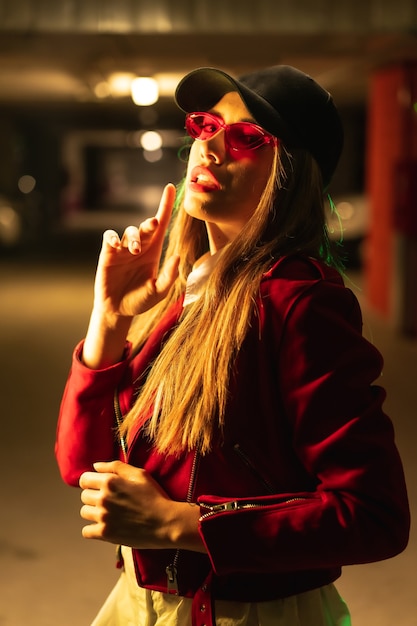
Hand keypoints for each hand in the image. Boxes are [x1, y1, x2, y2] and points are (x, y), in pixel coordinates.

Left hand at [79, 461, 175, 547]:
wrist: (166, 522)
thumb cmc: (154, 496)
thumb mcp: (139, 474)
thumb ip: (115, 466)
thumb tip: (95, 466)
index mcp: (110, 481)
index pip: (84, 479)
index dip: (91, 482)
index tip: (98, 487)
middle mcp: (103, 498)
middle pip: (84, 496)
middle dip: (94, 497)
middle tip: (109, 501)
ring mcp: (103, 517)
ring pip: (84, 512)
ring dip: (94, 512)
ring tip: (108, 514)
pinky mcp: (105, 533)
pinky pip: (86, 531)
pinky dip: (93, 529)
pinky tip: (105, 526)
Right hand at [94, 183, 179, 318]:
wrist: (118, 310)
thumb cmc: (140, 300)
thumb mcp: (158, 292)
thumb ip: (168, 276)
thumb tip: (178, 257)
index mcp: (154, 251)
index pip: (162, 224)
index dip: (166, 205)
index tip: (170, 187)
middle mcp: (140, 246)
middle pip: (146, 226)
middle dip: (150, 222)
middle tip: (153, 225)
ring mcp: (123, 249)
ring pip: (129, 231)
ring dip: (133, 237)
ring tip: (134, 250)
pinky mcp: (108, 254)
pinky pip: (109, 237)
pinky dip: (112, 237)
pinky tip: (116, 245)